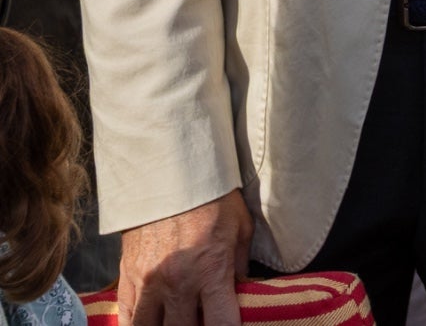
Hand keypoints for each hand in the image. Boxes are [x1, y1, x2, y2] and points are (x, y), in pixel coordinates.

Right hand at [120, 190, 252, 325]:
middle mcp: (178, 284)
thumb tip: (241, 290)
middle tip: (201, 319)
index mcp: (211, 271)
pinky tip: (150, 322)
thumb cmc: (213, 197)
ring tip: (175, 322)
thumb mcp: (240, 226)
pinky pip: (127, 317)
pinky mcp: (127, 277)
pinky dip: (137, 325)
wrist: (170, 173)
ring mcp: (148, 283)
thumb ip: (240, 264)